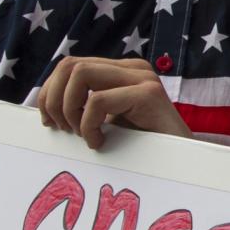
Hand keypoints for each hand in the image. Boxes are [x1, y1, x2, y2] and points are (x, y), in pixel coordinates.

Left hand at [36, 57, 188, 149]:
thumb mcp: (108, 123)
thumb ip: (85, 107)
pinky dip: (88, 126)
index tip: (48, 121)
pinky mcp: (149, 94)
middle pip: (70, 64)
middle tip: (61, 128)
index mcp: (120, 71)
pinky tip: (100, 142)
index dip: (49, 92)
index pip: (69, 65)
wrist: (184, 165)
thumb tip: (45, 105)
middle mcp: (132, 68)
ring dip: (69, 108)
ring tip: (81, 134)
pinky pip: (98, 101)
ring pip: (80, 74)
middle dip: (54, 98)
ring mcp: (142, 78)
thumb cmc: (144, 150)